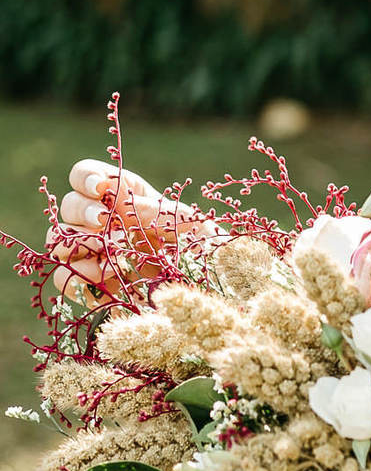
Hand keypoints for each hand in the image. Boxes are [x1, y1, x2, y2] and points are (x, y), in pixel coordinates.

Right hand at [47, 159, 210, 301]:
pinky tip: (100, 279)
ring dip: (74, 243)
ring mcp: (96, 254)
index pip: (88, 175)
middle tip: (103, 222)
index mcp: (127, 196)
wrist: (211, 295)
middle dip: (82, 210)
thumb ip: (161, 212)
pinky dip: (73, 277)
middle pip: (69, 205)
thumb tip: (125, 204)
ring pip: (59, 240)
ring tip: (105, 253)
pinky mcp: (93, 287)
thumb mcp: (195, 226)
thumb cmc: (208, 253)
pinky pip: (64, 279)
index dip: (86, 177)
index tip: (99, 188)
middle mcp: (105, 222)